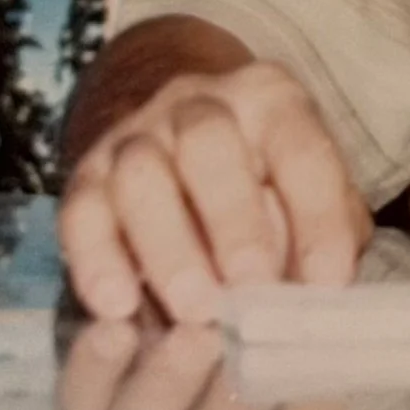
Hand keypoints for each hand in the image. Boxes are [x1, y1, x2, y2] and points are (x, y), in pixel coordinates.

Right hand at [61, 60, 370, 323]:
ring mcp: (137, 135)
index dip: (318, 219)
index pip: (302, 150)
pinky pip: (82, 212)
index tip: (326, 285)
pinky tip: (120, 305)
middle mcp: (201, 104)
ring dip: (169, 247)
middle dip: (234, 224)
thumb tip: (324, 293)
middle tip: (250, 291)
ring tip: (195, 309)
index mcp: (274, 100)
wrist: (179, 134)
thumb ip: (328, 230)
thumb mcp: (312, 190)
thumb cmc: (268, 180)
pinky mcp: (86, 176)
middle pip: (211, 147)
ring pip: (142, 176)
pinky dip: (97, 260)